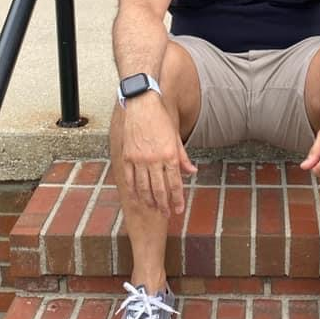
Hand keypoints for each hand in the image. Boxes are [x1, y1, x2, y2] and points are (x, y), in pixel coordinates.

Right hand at [111, 96, 196, 215]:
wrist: (142, 105)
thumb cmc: (161, 119)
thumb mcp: (176, 137)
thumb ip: (183, 157)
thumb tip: (192, 172)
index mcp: (169, 154)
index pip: (175, 183)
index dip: (177, 199)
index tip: (179, 210)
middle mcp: (154, 159)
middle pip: (159, 189)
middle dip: (164, 204)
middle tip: (166, 213)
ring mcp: (139, 159)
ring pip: (143, 187)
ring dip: (149, 201)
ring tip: (154, 208)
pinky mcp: (127, 156)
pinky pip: (129, 179)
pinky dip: (133, 191)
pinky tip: (137, 198)